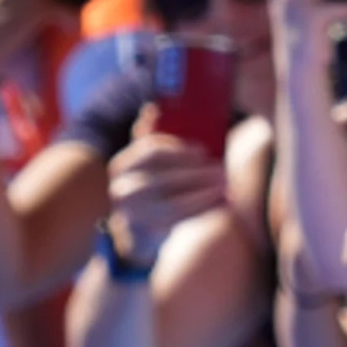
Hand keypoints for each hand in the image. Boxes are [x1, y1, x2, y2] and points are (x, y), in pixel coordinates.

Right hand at [105, 128, 226, 268]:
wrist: (135, 235)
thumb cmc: (148, 191)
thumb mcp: (144, 165)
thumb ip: (148, 137)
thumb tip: (152, 110)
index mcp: (121, 167)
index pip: (152, 151)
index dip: (180, 149)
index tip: (203, 150)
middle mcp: (121, 191)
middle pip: (167, 177)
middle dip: (199, 172)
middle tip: (223, 168)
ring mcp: (132, 216)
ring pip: (177, 202)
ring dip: (206, 192)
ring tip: (226, 185)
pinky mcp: (146, 236)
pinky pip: (181, 221)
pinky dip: (204, 210)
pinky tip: (221, 202)